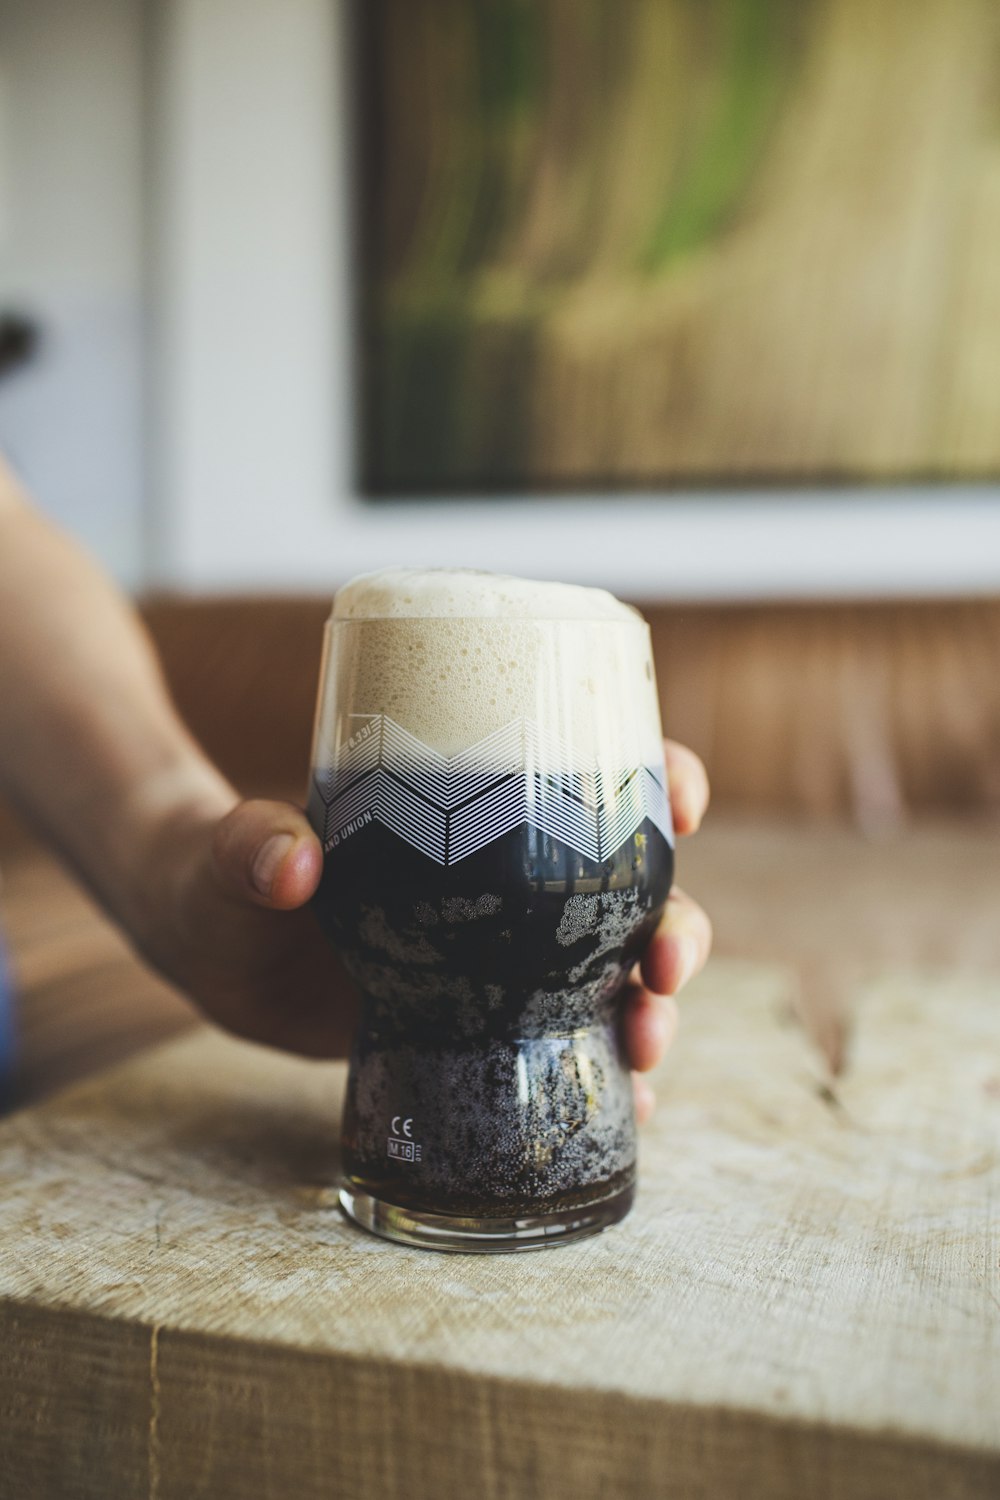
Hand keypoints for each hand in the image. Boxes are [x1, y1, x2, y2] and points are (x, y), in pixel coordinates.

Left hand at [138, 739, 710, 1119]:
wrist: (213, 948)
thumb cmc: (226, 872)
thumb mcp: (232, 852)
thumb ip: (251, 845)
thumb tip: (292, 860)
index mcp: (474, 810)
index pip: (591, 775)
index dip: (660, 778)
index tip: (681, 802)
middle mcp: (507, 880)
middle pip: (632, 889)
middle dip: (676, 926)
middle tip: (663, 969)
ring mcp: (500, 955)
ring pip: (614, 972)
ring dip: (654, 1006)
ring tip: (646, 1050)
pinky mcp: (480, 1022)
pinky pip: (566, 1044)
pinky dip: (607, 1073)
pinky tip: (632, 1105)